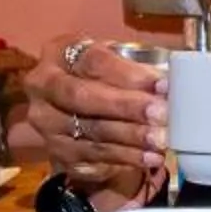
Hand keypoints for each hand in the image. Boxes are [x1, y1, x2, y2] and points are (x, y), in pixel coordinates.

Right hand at [12, 36, 166, 211]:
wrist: (79, 110)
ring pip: (89, 131)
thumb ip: (137, 72)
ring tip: (160, 139)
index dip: (129, 74)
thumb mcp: (117, 65)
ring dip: (130, 137)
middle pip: (81, 97)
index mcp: (59, 52)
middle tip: (161, 114)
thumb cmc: (103, 79)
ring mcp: (46, 122)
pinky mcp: (56, 152)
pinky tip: (150, 157)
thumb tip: (167, 87)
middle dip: (125, 107)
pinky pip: (93, 156)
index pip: (93, 61)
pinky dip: (126, 158)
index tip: (162, 85)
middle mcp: (43, 86)